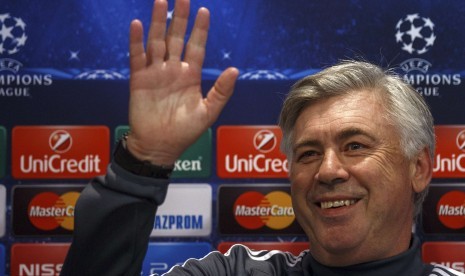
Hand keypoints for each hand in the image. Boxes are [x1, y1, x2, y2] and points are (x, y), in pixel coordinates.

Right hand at [126, 0, 238, 165]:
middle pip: (176, 38)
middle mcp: (173, 69)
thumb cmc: (185, 132)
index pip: (196, 46)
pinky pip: (137, 56)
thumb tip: (236, 70)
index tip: (204, 11)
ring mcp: (155, 72)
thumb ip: (221, 91)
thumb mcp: (208, 112)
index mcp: (190, 75)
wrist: (159, 146)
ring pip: (157, 42)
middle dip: (180, 18)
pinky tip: (137, 24)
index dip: (200, 29)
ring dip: (157, 23)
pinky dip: (136, 41)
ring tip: (160, 2)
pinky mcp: (139, 79)